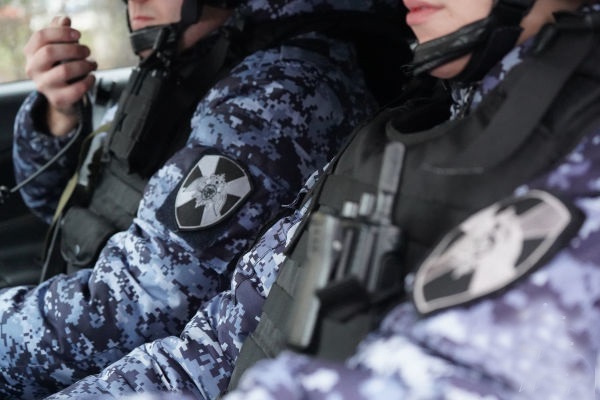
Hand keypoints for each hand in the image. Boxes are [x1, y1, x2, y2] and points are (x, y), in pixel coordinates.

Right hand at [24, 16, 97, 135]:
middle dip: (74, 48)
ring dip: (84, 64)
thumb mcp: (58, 48)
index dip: (62, 32)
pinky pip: (76, 89)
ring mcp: (44, 86)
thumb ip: (59, 32)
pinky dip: (88, 81)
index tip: (78, 35)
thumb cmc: (61, 66)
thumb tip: (64, 20)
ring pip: (64, 70)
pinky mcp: (58, 99)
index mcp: (30, 53)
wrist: (62, 97)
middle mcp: (32, 69)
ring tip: (92, 64)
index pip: (41, 36)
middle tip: (87, 50)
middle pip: (50, 52)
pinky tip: (92, 76)